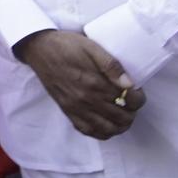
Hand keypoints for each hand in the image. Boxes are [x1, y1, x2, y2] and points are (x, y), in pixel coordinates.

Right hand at [15, 30, 146, 139]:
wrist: (38, 48)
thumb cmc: (66, 45)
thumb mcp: (91, 47)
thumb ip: (111, 65)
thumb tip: (129, 84)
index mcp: (94, 82)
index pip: (128, 100)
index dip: (139, 98)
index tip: (137, 91)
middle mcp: (86, 99)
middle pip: (121, 117)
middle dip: (132, 112)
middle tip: (131, 101)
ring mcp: (76, 108)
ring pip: (107, 129)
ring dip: (120, 126)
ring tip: (123, 115)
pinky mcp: (67, 111)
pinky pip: (87, 130)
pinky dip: (101, 132)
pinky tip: (106, 124)